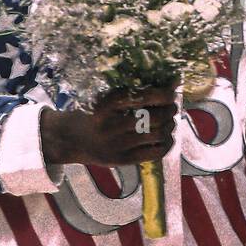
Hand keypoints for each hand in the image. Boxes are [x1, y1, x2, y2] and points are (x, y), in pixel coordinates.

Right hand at [40, 86, 177, 167]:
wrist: (72, 140)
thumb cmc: (95, 114)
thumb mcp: (104, 99)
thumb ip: (130, 94)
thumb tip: (169, 85)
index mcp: (105, 106)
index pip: (140, 97)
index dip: (161, 93)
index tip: (172, 89)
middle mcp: (111, 126)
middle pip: (152, 117)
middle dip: (169, 110)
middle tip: (173, 106)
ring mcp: (116, 145)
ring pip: (156, 135)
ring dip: (170, 126)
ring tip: (171, 122)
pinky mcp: (122, 160)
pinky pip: (153, 153)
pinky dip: (166, 144)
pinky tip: (167, 138)